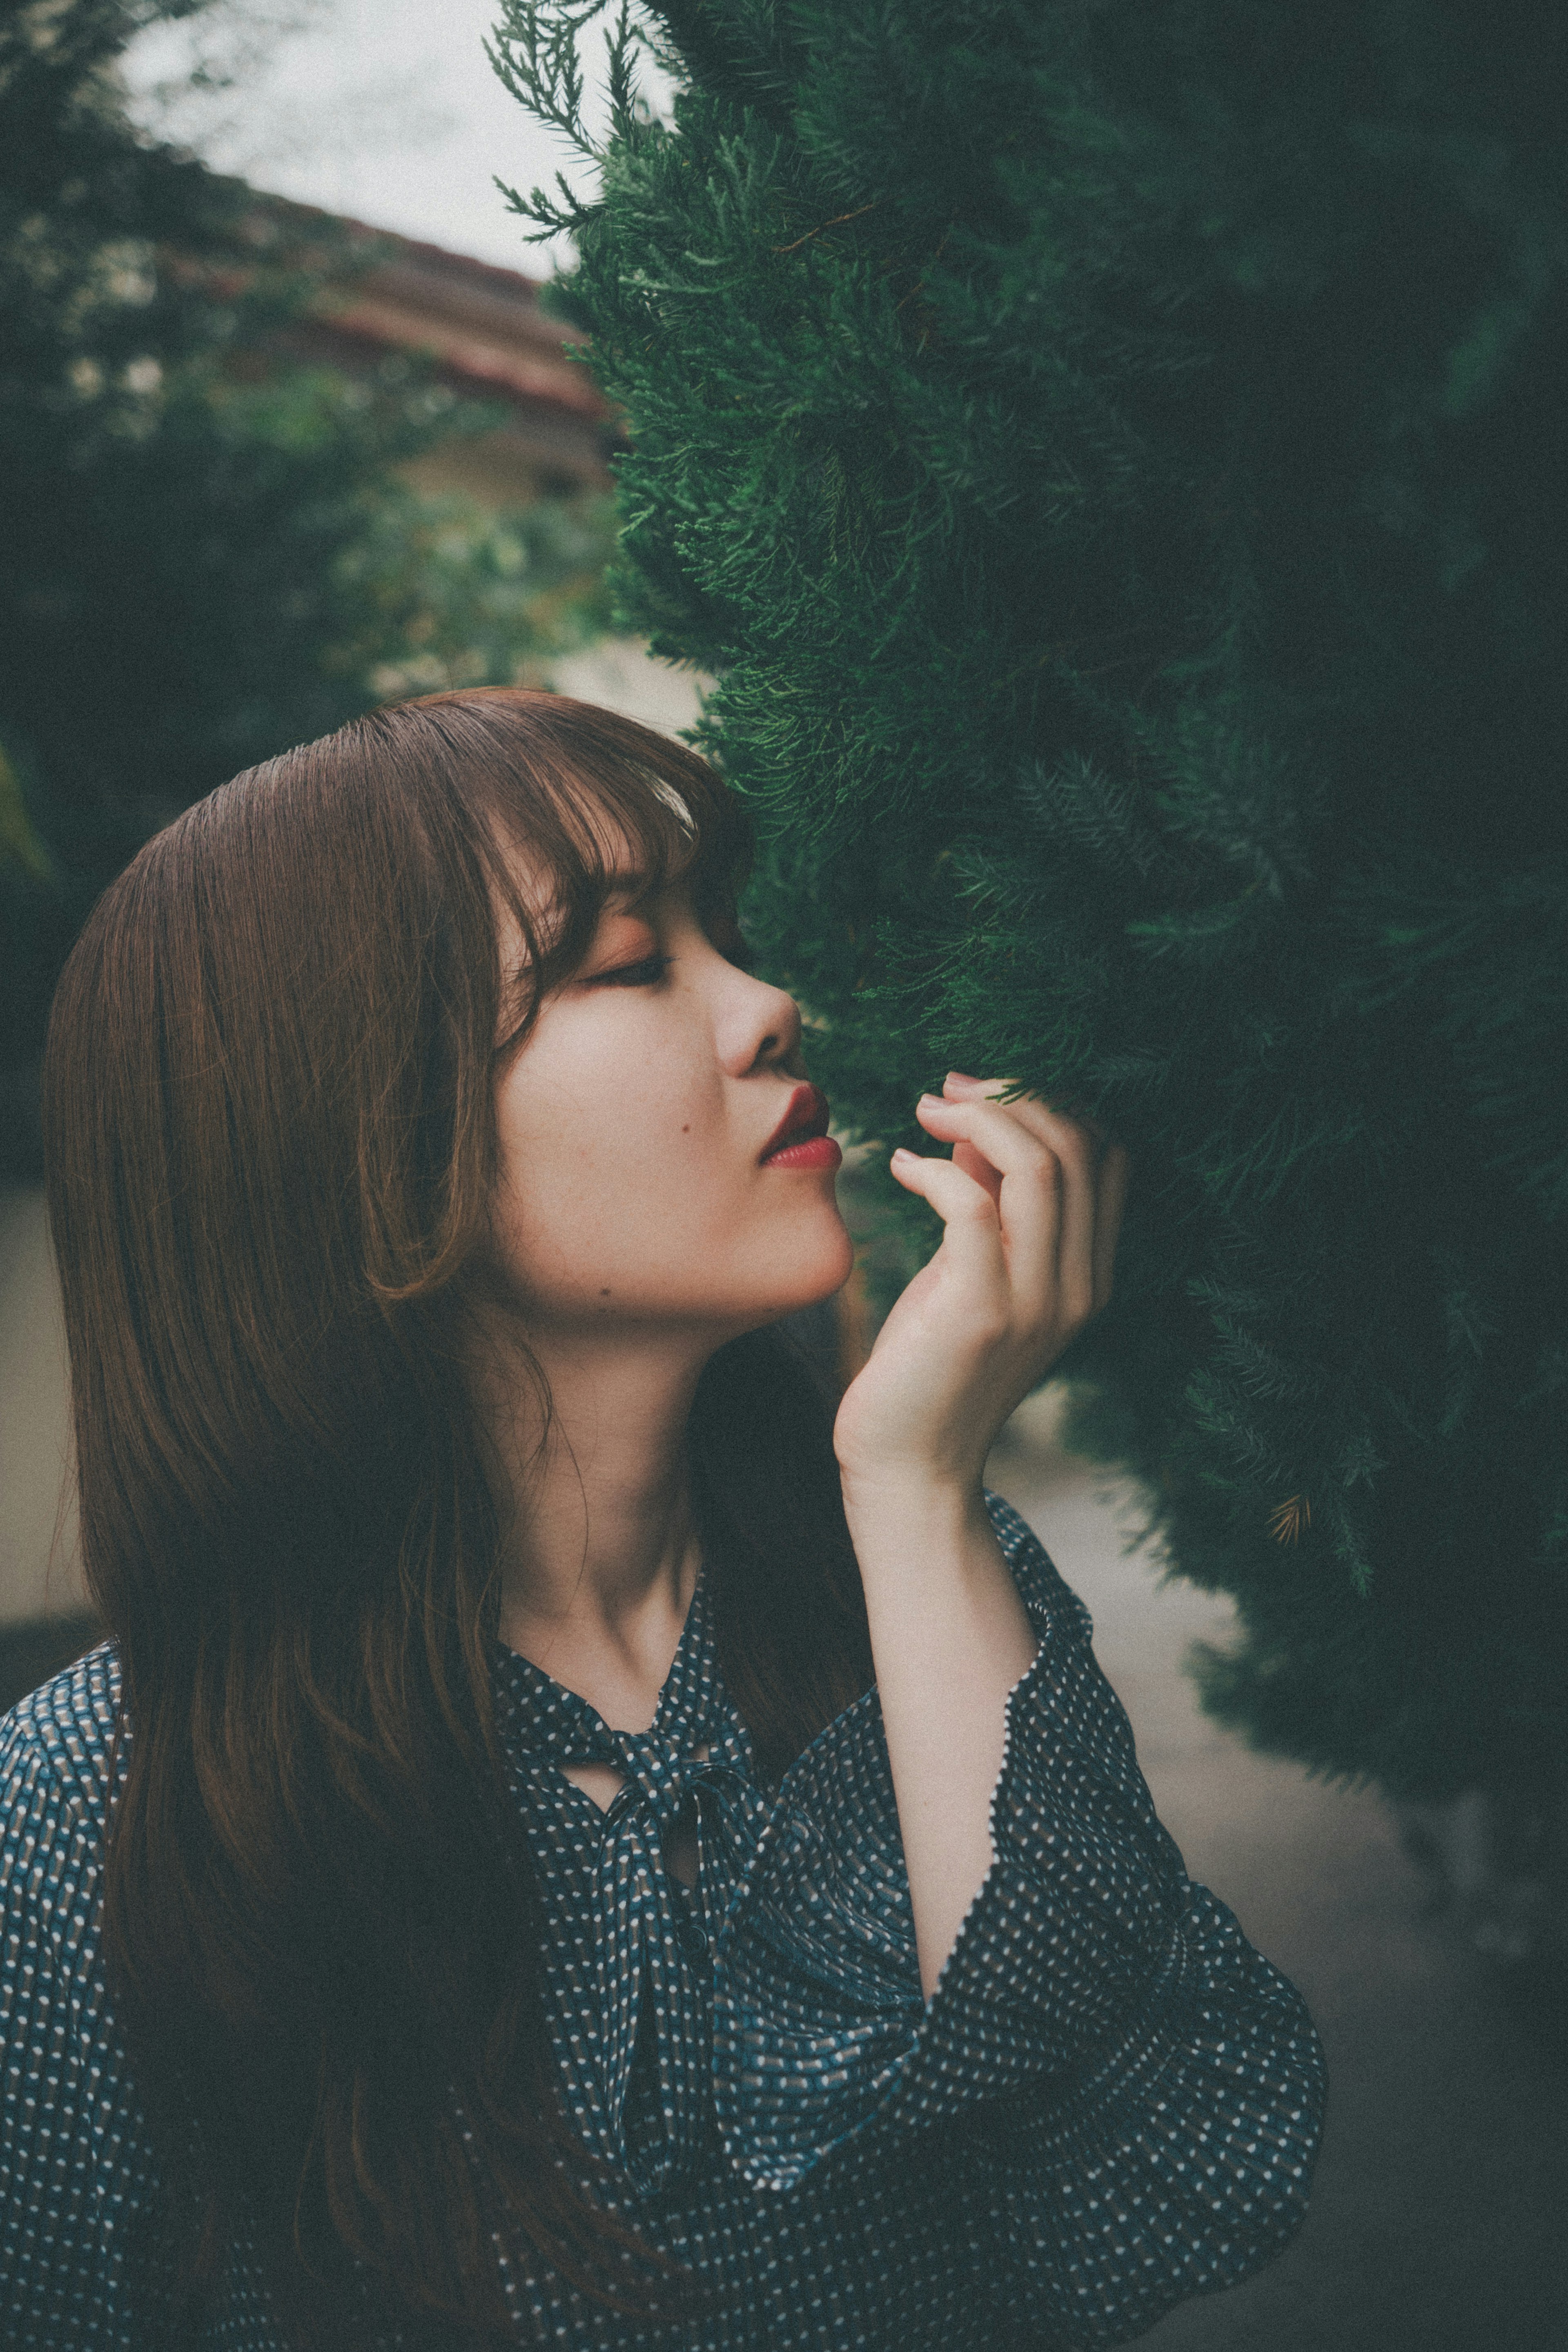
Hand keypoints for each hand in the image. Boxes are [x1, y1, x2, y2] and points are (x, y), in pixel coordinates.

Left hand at [832, 1072, 1130, 1502]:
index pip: (1108, 1155)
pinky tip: (901, 1166)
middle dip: (1013, 1095)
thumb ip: (987, 1199)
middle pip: (1077, 1146)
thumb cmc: (931, 1361)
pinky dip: (934, 1169)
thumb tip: (976, 1117)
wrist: (909, 1465)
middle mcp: (1079, 1287)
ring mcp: (1037, 1302)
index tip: (988, 1089)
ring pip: (1038, 1166)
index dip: (1053, 1102)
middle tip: (947, 1088)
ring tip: (926, 1110)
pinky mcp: (980, 1312)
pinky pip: (972, 1206)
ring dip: (978, 1117)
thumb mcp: (970, 1269)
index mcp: (1090, 1275)